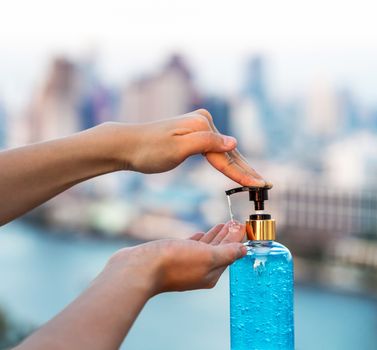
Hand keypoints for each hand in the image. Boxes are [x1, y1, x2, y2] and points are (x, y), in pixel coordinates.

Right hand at [104, 221, 245, 295]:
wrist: (139, 268)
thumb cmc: (173, 262)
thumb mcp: (206, 256)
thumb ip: (227, 252)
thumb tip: (244, 250)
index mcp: (211, 273)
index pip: (230, 253)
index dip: (237, 239)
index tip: (243, 225)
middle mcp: (199, 271)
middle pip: (219, 251)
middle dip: (228, 237)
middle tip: (235, 222)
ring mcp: (185, 265)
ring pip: (205, 248)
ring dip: (215, 236)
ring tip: (222, 225)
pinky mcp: (172, 258)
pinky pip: (190, 247)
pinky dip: (198, 240)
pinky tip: (199, 234)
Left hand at [105, 109, 265, 185]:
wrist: (127, 144)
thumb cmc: (149, 149)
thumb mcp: (177, 148)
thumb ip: (207, 143)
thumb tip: (234, 142)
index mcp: (202, 125)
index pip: (226, 155)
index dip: (243, 173)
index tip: (260, 185)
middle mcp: (203, 122)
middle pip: (228, 152)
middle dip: (246, 170)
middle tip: (265, 184)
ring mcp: (198, 127)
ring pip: (222, 152)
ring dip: (238, 166)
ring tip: (255, 179)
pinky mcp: (192, 133)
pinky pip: (213, 150)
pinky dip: (224, 161)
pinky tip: (234, 167)